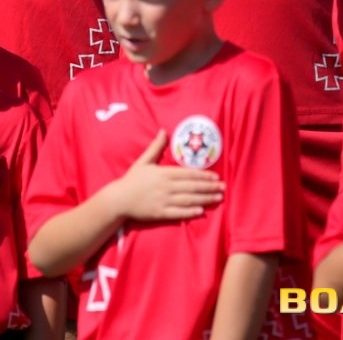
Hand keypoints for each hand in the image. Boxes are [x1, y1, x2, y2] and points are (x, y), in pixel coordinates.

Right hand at [108, 131, 224, 221]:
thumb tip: (163, 131)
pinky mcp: (160, 213)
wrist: (119, 199)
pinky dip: (190, 212)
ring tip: (218, 198)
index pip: (188, 174)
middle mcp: (166, 186)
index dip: (203, 175)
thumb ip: (156, 147)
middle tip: (223, 188)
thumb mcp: (144, 161)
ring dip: (205, 199)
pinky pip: (178, 213)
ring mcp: (164, 200)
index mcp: (163, 173)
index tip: (216, 176)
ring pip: (189, 199)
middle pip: (192, 187)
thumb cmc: (132, 179)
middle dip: (209, 187)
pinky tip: (201, 211)